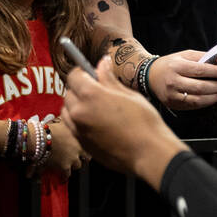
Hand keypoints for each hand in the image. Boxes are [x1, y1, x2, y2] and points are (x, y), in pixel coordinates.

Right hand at [34, 120, 86, 181]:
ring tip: (70, 165)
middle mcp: (79, 148)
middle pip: (87, 157)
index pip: (89, 144)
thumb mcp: (61, 120)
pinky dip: (64, 176)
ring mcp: (73, 158)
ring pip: (78, 166)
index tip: (86, 147)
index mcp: (80, 136)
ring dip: (74, 165)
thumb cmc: (48, 127)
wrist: (40, 138)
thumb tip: (69, 115)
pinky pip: (67, 174)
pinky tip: (63, 178)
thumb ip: (68, 121)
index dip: (87, 146)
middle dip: (84, 157)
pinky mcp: (65, 166)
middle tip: (81, 158)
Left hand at [62, 56, 186, 181]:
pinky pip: (73, 127)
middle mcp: (80, 112)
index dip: (82, 72)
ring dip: (76, 105)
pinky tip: (96, 122)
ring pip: (67, 111)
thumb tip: (102, 63)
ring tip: (95, 107)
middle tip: (97, 90)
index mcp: (91, 95)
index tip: (90, 74)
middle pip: (69, 93)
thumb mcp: (128, 94)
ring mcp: (79, 130)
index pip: (74, 76)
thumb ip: (109, 79)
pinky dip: (79, 121)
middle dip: (79, 89)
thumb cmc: (144, 122)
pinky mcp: (82, 144)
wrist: (148, 153)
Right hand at [148, 51, 216, 109]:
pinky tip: (211, 98)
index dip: (216, 72)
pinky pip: (192, 106)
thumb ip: (200, 57)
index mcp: (176, 66)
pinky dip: (205, 103)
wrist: (150, 76)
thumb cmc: (170, 64)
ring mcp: (172, 95)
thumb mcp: (183, 55)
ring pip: (197, 99)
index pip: (200, 70)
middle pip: (200, 87)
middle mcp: (173, 81)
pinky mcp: (173, 104)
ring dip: (213, 97)